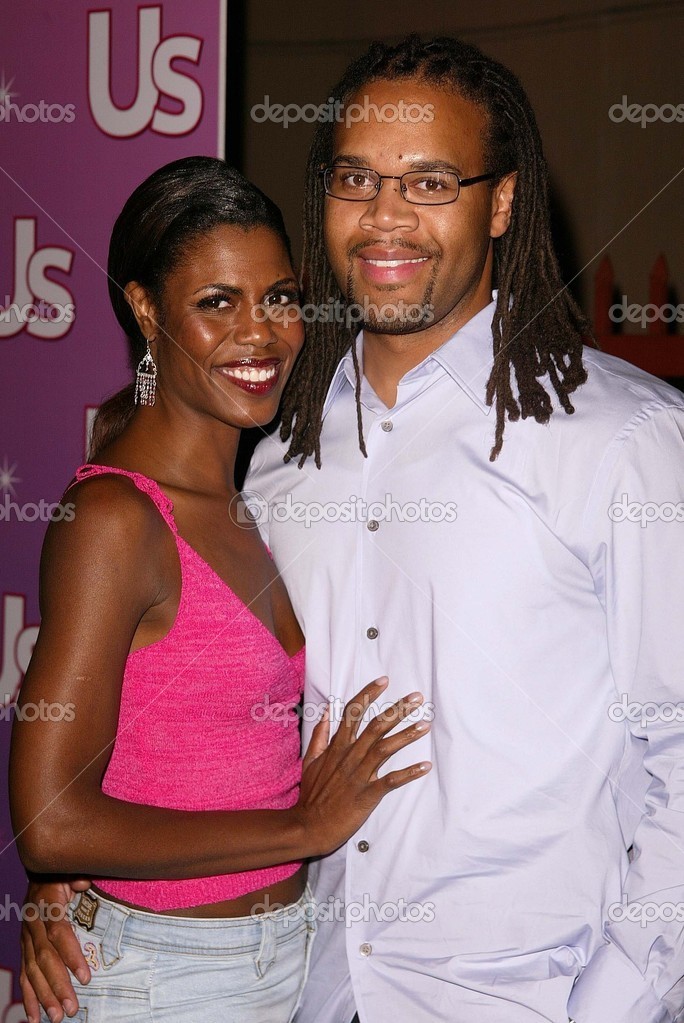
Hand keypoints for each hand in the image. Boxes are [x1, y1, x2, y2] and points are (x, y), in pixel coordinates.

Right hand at [20, 877, 90, 1021]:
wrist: (42, 874)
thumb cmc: (65, 875)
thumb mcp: (73, 871)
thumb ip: (79, 878)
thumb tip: (84, 884)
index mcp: (46, 904)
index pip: (58, 933)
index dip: (70, 955)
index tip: (86, 977)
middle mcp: (33, 924)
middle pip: (44, 958)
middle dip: (58, 985)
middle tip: (72, 1008)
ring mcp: (26, 938)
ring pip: (33, 971)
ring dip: (44, 996)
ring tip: (57, 1017)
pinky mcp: (24, 948)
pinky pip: (25, 975)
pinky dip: (29, 997)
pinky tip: (35, 1017)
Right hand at [298, 677, 430, 854]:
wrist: (309, 826)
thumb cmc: (312, 795)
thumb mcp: (310, 761)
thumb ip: (320, 736)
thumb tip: (326, 713)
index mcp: (337, 747)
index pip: (353, 712)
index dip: (368, 694)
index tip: (383, 681)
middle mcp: (350, 756)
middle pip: (376, 725)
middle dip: (397, 709)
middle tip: (416, 697)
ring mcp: (359, 775)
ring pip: (385, 749)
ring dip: (407, 735)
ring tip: (425, 724)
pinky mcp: (367, 795)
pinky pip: (391, 781)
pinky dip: (408, 773)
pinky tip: (425, 766)